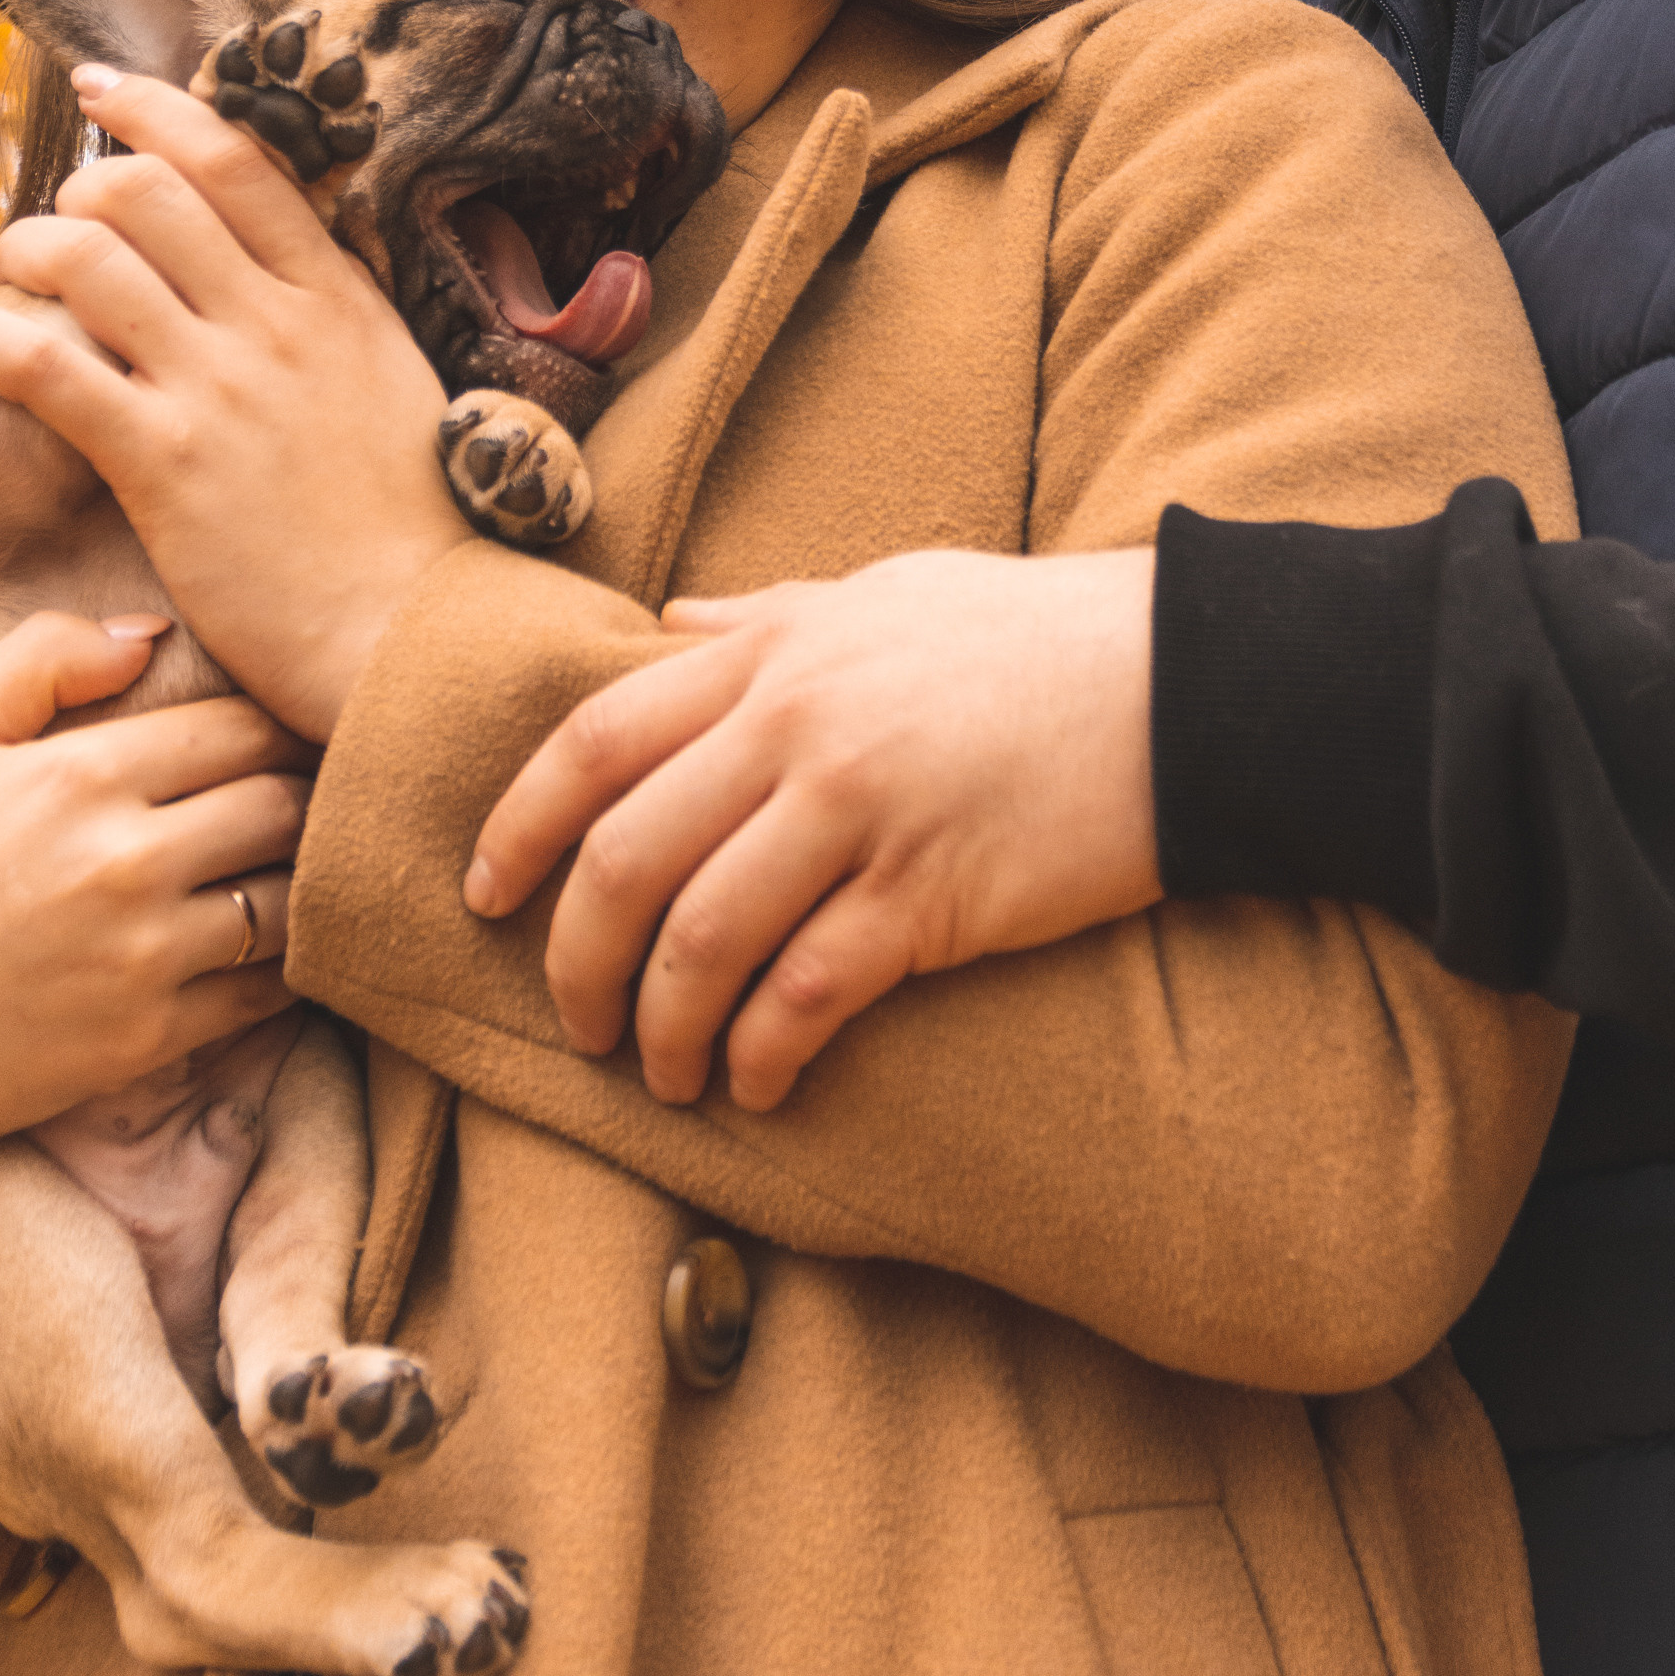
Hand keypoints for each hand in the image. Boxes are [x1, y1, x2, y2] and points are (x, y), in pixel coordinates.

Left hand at [0, 68, 468, 740]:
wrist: (424, 633)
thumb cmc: (417, 532)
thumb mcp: (395, 389)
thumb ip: (332, 323)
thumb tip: (270, 281)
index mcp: (339, 298)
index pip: (234, 161)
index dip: (153, 109)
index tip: (102, 89)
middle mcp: (276, 323)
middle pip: (145, 191)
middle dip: (77, 189)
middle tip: (57, 221)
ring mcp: (219, 388)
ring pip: (86, 259)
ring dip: (23, 250)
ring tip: (4, 273)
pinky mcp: (163, 462)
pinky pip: (45, 364)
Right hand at [0, 612, 309, 1201]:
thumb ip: (39, 661)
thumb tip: (151, 633)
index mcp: (79, 776)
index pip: (244, 730)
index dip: (275, 728)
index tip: (284, 737)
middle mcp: (125, 863)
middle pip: (287, 807)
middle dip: (306, 795)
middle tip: (316, 797)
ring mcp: (140, 958)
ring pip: (290, 899)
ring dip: (305, 881)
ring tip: (302, 868)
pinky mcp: (144, 1041)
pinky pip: (263, 994)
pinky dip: (283, 968)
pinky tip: (273, 949)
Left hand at [466, 545, 1160, 1109]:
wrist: (1189, 683)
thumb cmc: (1035, 637)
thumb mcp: (886, 591)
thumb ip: (767, 617)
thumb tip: (668, 625)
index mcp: (775, 655)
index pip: (594, 742)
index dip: (518, 826)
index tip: (485, 893)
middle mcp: (798, 730)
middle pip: (623, 860)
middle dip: (576, 962)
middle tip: (577, 1021)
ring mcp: (863, 814)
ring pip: (700, 943)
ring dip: (662, 1031)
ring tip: (665, 1074)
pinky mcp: (932, 896)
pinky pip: (805, 996)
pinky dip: (759, 1054)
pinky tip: (755, 1084)